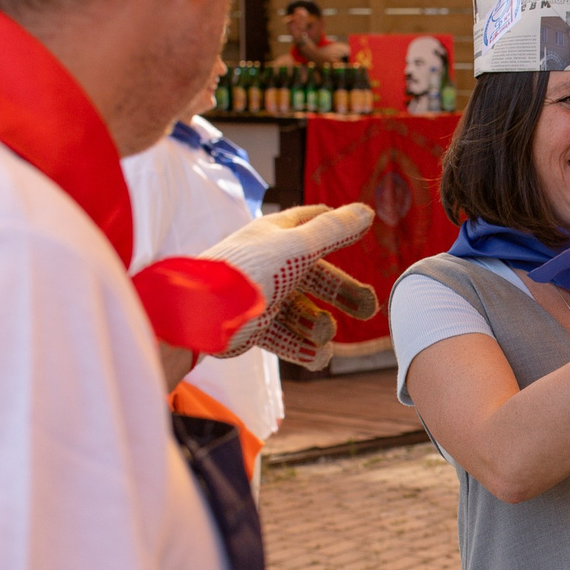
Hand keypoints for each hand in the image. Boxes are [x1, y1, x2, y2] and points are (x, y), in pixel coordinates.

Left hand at [201, 203, 380, 370]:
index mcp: (277, 235)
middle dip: (343, 293)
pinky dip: (303, 348)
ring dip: (320, 326)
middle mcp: (271, 263)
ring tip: (323, 336)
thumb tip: (366, 212)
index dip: (337, 225)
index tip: (362, 229)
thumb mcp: (296, 248)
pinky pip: (287, 337)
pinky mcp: (255, 326)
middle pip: (318, 276)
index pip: (312, 222)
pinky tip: (317, 357)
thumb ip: (333, 232)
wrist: (201, 315)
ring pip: (304, 310)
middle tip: (368, 309)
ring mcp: (264, 295)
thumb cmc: (247, 272)